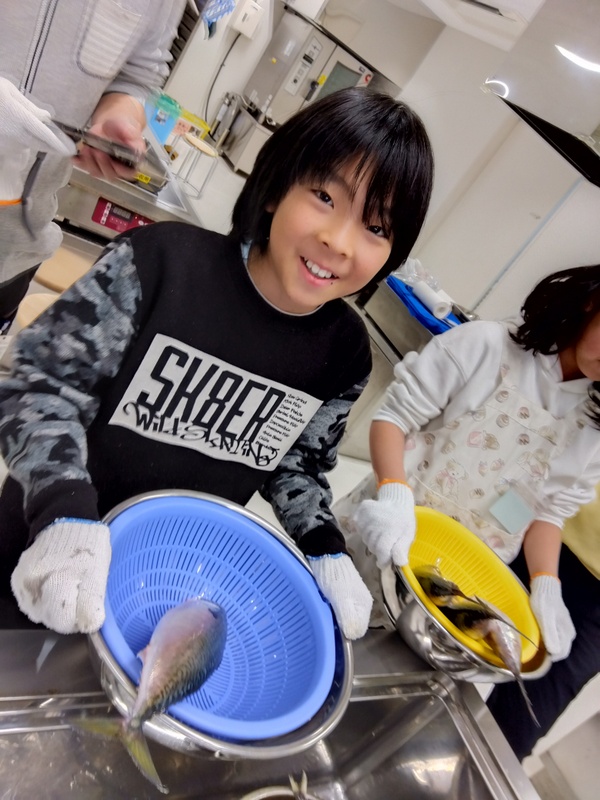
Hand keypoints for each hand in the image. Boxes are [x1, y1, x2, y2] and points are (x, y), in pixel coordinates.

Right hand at [0, 76, 73, 155]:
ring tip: (28, 127)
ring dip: (35, 140)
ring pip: (28, 145)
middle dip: (53, 146)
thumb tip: (46, 117)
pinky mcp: (1, 147)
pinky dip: (20, 140)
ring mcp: (7, 143)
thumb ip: (29, 106)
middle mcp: (15, 134)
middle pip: (41, 145)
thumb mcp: (9, 91)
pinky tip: (12, 128)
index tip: (72, 150)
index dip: (60, 144)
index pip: (46, 135)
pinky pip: (16, 145)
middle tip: (63, 145)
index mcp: (20, 117)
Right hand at [11, 519, 111, 633]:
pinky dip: (43, 600)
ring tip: (67, 590)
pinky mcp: (18, 581)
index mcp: (59, 582)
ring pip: (40, 612)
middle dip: (67, 615)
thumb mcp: (98, 571)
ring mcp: (24, 584)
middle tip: (79, 597)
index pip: (66, 621)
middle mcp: (36, 586)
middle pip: (52, 619)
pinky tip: (54, 588)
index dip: (79, 620)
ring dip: (54, 609)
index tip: (88, 609)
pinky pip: (30, 602)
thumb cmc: (88, 545)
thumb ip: (92, 600)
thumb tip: (90, 625)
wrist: (64, 520)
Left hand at [75, 116, 145, 180]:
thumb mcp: (127, 127)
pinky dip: (80, 163)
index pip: (128, 172)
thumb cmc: (122, 128)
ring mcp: (104, 168)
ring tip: (87, 149)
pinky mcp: (92, 164)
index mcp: (131, 162)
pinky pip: (85, 167)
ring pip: (97, 172)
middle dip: (102, 164)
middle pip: (110, 174)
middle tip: (97, 151)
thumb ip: (128, 132)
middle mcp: (118, 169)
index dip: (120, 169)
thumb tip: (129, 138)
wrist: (110, 126)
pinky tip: (76, 157)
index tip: (113, 161)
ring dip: (90, 163)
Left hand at [307, 553, 372, 639]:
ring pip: (343, 617)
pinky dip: (329, 608)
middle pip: (350, 624)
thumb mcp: (341, 599)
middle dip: (339, 625)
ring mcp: (352, 597)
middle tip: (327, 619)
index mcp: (364, 606)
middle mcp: (361, 603)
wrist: (325, 553)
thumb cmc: (333, 577)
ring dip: (333, 617)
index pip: (358, 631)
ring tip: (323, 611)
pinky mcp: (341, 592)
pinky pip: (337, 608)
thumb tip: (353, 637)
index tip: (334, 628)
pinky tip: (323, 604)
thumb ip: (348, 618)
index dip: (346, 633)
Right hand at [352, 481, 415, 567]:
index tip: (385, 562)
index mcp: (389, 533)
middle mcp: (375, 526)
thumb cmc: (404, 520)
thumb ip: (402, 549)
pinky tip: (373, 524)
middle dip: (378, 549)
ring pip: (365, 538)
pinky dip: (364, 528)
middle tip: (386, 541)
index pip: (381, 553)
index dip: (383, 560)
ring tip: (380, 531)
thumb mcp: (408, 535)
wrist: (397, 499)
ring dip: (371, 539)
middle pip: (372, 547)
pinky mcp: (359, 512)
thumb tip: (398, 563)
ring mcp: (365, 519)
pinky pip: (358, 527)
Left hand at [529, 574, 575, 660]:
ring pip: (559, 642)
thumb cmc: (544, 602)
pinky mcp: (559, 621)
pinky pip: (556, 635)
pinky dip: (550, 639)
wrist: (545, 586)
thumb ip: (550, 634)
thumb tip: (554, 652)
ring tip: (538, 646)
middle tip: (537, 652)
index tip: (540, 658)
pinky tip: (541, 637)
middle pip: (561, 648)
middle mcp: (568, 631)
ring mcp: (564, 626)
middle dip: (551, 653)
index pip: (562, 653)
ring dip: (550, 646)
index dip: (551, 658)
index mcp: (566, 632)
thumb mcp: (545, 618)